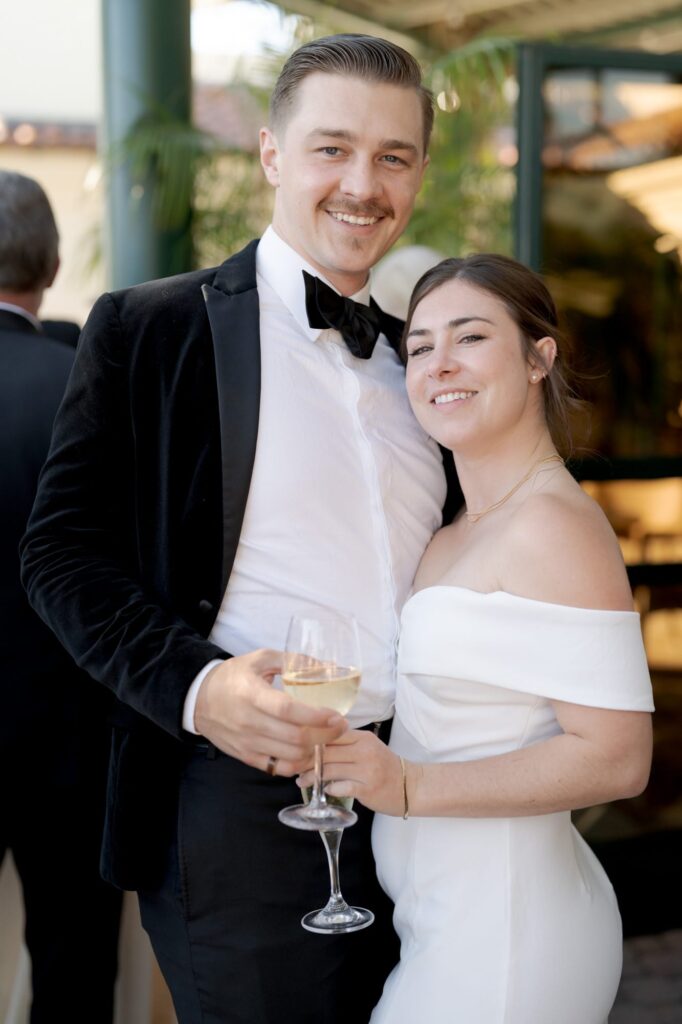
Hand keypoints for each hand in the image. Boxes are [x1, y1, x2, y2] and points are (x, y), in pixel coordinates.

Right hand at [194, 650, 347, 774]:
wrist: (199, 699)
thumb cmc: (232, 676)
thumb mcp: (259, 659)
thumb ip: (291, 660)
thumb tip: (324, 666)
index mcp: (252, 694)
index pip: (289, 710)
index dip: (316, 716)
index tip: (337, 715)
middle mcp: (249, 722)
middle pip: (295, 737)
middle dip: (325, 735)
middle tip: (341, 726)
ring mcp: (247, 743)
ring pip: (291, 755)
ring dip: (315, 749)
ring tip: (327, 738)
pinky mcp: (246, 757)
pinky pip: (279, 768)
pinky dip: (298, 763)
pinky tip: (309, 751)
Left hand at [297, 729, 404, 815]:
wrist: (411, 786)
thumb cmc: (384, 767)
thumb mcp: (368, 748)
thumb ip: (346, 744)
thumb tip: (314, 743)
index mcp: (363, 738)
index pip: (331, 734)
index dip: (311, 741)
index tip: (296, 748)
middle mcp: (365, 751)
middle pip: (327, 752)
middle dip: (305, 760)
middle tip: (292, 765)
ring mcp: (367, 770)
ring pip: (330, 769)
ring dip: (312, 776)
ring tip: (301, 780)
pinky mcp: (367, 788)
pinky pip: (340, 786)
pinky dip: (329, 788)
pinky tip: (323, 790)